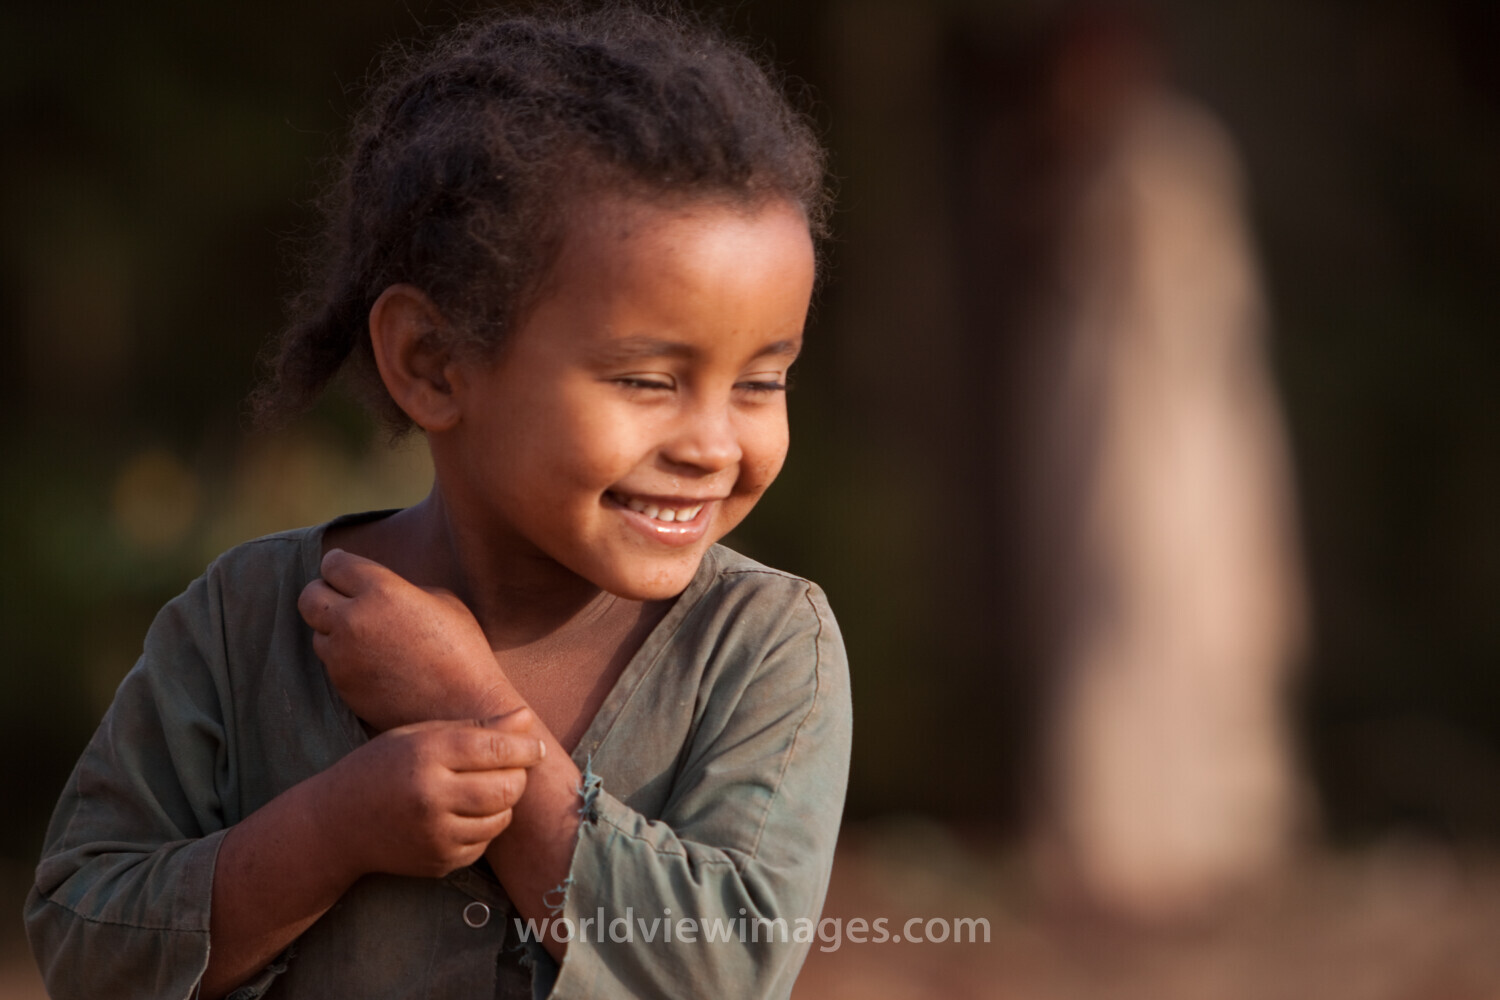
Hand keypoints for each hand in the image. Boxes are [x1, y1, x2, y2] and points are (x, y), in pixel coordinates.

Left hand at [299, 549, 507, 730]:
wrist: (463, 710)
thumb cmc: (463, 652)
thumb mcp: (442, 602)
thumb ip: (400, 587)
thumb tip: (375, 589)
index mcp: (382, 591)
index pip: (334, 563)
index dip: (339, 564)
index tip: (346, 570)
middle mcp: (354, 620)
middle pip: (309, 596)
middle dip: (324, 593)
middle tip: (344, 599)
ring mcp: (343, 657)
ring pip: (317, 632)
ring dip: (334, 630)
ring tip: (368, 637)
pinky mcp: (342, 687)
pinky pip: (331, 663)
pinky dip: (344, 659)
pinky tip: (374, 663)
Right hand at [316, 710, 544, 879]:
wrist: (337, 825)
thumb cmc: (382, 768)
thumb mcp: (420, 735)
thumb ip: (475, 727)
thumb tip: (526, 717)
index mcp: (426, 755)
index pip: (496, 748)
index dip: (524, 746)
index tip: (534, 746)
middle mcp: (431, 796)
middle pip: (507, 787)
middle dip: (517, 776)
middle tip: (509, 768)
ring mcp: (435, 834)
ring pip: (502, 818)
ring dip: (502, 803)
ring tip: (480, 789)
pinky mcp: (439, 861)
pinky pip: (484, 842)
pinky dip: (483, 827)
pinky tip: (460, 814)